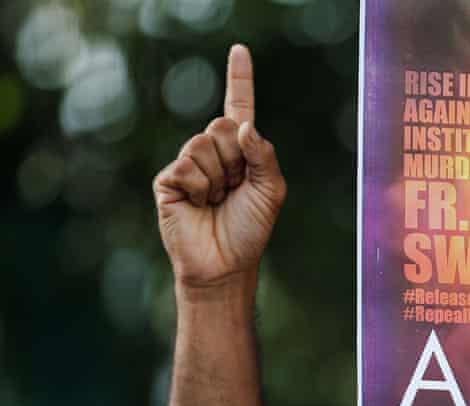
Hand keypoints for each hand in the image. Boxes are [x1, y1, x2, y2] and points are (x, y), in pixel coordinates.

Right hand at [153, 45, 285, 290]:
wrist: (225, 264)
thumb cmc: (251, 229)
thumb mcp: (272, 190)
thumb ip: (264, 155)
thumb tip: (244, 124)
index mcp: (241, 151)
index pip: (239, 107)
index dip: (240, 78)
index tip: (240, 49)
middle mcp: (213, 152)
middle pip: (223, 125)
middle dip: (236, 159)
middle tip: (234, 189)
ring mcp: (188, 164)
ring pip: (203, 143)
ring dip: (218, 177)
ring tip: (216, 200)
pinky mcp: (168, 180)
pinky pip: (187, 166)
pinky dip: (199, 188)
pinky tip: (198, 205)